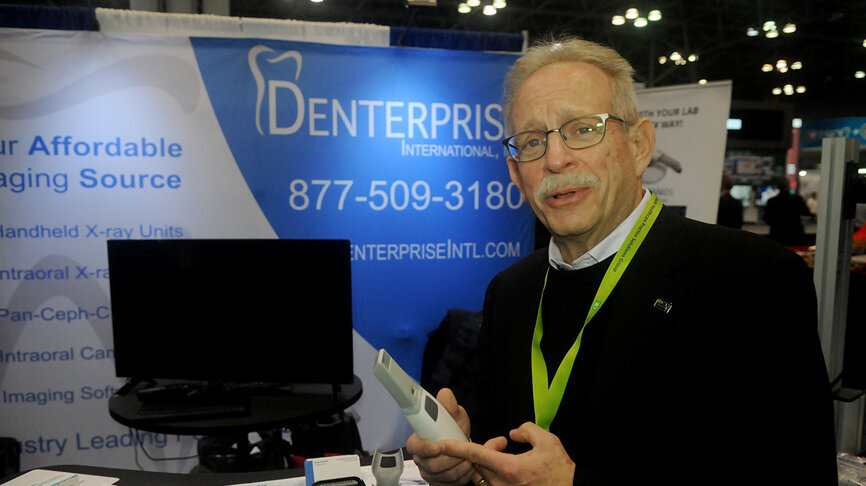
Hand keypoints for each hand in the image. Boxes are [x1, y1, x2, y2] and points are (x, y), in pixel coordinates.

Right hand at [406, 388, 474, 485]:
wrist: (461, 445)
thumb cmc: (454, 429)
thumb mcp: (454, 414)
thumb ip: (449, 405)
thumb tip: (445, 395)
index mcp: (418, 440)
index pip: (414, 446)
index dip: (425, 448)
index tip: (438, 446)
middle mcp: (420, 458)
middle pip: (431, 464)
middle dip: (451, 458)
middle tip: (463, 450)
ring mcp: (428, 472)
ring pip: (443, 476)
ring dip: (460, 467)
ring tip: (468, 457)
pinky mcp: (438, 482)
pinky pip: (450, 484)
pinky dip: (463, 476)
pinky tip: (467, 466)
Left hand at [442, 422, 574, 485]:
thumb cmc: (560, 470)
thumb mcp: (548, 441)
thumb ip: (526, 430)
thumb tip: (512, 433)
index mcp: (509, 468)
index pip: (475, 454)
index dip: (456, 448)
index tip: (441, 444)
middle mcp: (501, 484)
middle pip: (477, 464)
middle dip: (483, 450)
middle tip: (502, 443)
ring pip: (484, 475)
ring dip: (489, 463)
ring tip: (507, 456)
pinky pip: (492, 484)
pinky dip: (495, 473)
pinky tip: (510, 468)